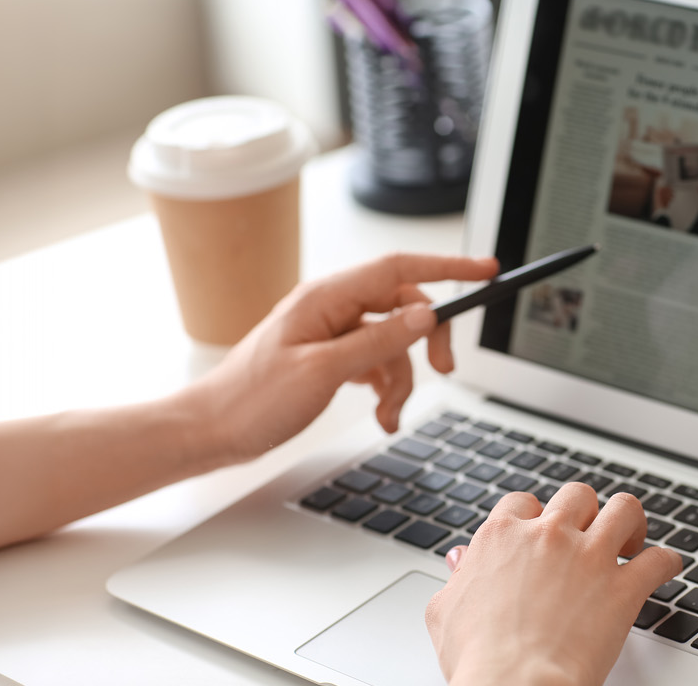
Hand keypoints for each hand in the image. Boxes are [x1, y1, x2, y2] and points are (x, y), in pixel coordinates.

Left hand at [177, 253, 497, 464]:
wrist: (211, 431)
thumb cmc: (251, 400)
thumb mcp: (322, 373)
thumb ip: (377, 342)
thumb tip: (424, 316)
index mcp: (325, 297)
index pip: (399, 269)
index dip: (447, 266)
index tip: (486, 269)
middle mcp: (330, 307)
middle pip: (403, 308)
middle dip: (425, 342)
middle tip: (443, 371)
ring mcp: (330, 332)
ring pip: (392, 341)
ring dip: (401, 379)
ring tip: (389, 414)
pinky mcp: (329, 357)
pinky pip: (375, 360)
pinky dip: (385, 387)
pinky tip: (380, 413)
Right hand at [426, 485, 682, 685]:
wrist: (513, 684)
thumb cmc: (478, 658)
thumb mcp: (446, 611)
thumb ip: (458, 578)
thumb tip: (460, 560)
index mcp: (503, 538)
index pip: (523, 501)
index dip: (536, 515)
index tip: (544, 529)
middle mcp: (548, 536)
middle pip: (577, 495)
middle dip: (586, 512)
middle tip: (591, 534)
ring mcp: (589, 558)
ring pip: (624, 509)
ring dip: (631, 522)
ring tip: (632, 540)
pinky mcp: (622, 588)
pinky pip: (659, 560)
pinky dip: (667, 562)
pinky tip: (666, 568)